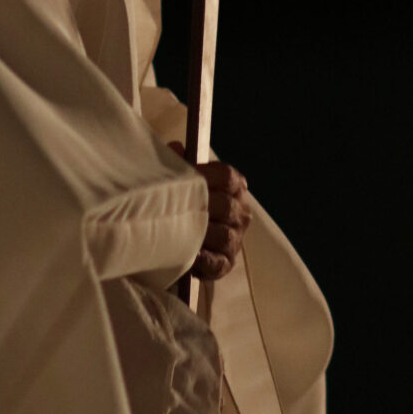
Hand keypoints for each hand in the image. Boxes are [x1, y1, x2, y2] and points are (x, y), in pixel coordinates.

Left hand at [172, 143, 251, 279]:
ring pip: (225, 235)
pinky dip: (204, 260)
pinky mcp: (226, 264)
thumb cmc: (179, 202)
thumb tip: (176, 149)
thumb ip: (178, 162)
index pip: (228, 176)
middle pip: (226, 206)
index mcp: (233, 188)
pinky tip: (190, 256)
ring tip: (181, 232)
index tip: (187, 177)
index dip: (207, 174)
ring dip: (203, 234)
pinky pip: (218, 263)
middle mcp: (239, 213)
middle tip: (177, 207)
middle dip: (202, 206)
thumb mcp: (177, 179)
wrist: (172, 239)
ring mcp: (235, 240)